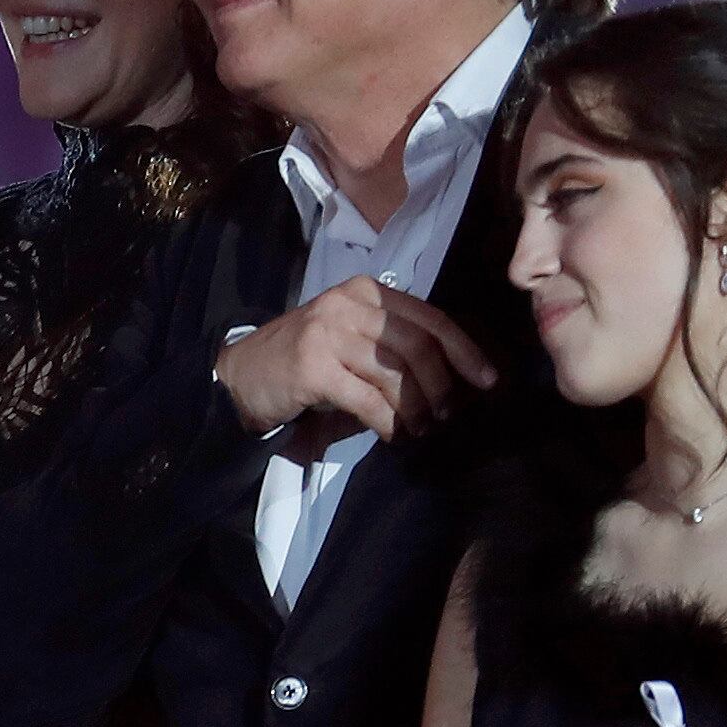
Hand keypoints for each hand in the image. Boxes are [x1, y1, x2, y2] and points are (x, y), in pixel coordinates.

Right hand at [215, 275, 497, 441]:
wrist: (240, 374)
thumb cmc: (304, 361)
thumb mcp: (352, 339)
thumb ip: (394, 346)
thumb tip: (453, 379)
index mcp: (366, 291)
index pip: (430, 317)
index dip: (464, 350)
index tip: (486, 380)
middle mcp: (348, 304)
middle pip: (418, 345)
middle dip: (441, 386)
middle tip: (445, 415)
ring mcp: (328, 332)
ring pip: (395, 373)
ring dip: (415, 409)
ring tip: (419, 429)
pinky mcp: (312, 366)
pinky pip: (367, 399)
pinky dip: (387, 422)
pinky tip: (391, 435)